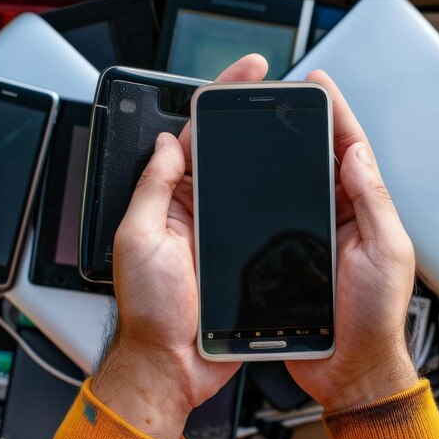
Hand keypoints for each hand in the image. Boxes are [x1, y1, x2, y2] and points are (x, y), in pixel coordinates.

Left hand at [91, 55, 268, 438]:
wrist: (173, 365)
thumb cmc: (150, 312)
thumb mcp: (139, 238)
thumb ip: (151, 187)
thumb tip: (164, 141)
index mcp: (168, 200)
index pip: (193, 136)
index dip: (219, 99)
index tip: (245, 73)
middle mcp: (194, 211)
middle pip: (224, 152)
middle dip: (250, 116)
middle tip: (279, 88)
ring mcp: (219, 233)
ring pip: (247, 183)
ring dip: (266, 155)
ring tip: (294, 124)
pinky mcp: (239, 257)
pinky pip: (260, 220)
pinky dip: (279, 201)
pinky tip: (299, 184)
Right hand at [285, 70, 419, 412]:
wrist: (349, 370)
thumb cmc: (375, 320)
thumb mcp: (384, 253)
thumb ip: (372, 201)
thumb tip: (357, 152)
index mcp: (368, 211)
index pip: (352, 150)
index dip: (336, 114)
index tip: (318, 84)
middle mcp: (342, 219)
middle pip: (321, 160)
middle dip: (306, 124)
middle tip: (284, 95)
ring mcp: (316, 237)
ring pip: (295, 185)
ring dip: (283, 156)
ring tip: (263, 124)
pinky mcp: (291, 258)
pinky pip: (275, 218)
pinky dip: (264, 197)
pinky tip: (247, 182)